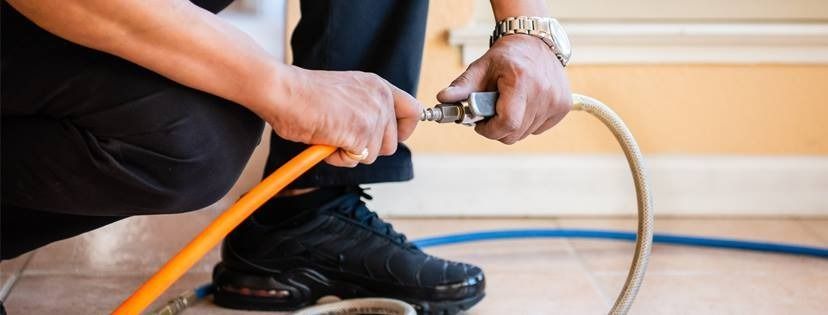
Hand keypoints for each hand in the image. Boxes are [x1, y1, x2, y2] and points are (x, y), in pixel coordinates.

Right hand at [256, 65, 420, 166]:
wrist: (284, 91)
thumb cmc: (303, 95)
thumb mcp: (346, 94)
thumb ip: (364, 109)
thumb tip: (372, 136)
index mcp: (378, 86)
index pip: (413, 111)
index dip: (403, 130)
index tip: (388, 137)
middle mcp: (380, 99)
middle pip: (391, 144)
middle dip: (367, 148)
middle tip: (343, 137)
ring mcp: (372, 116)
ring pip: (372, 155)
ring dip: (350, 153)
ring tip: (329, 134)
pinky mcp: (361, 133)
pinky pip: (355, 160)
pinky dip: (337, 157)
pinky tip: (324, 139)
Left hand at [437, 34, 571, 143]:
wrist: (535, 43)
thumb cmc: (505, 57)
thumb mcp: (480, 68)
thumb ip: (462, 87)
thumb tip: (442, 99)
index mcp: (520, 81)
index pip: (506, 123)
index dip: (490, 130)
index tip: (481, 124)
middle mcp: (542, 91)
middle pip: (514, 133)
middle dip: (498, 129)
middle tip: (491, 113)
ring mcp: (556, 100)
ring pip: (526, 133)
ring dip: (513, 125)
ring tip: (508, 104)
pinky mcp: (563, 106)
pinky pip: (539, 129)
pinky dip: (528, 122)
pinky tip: (524, 104)